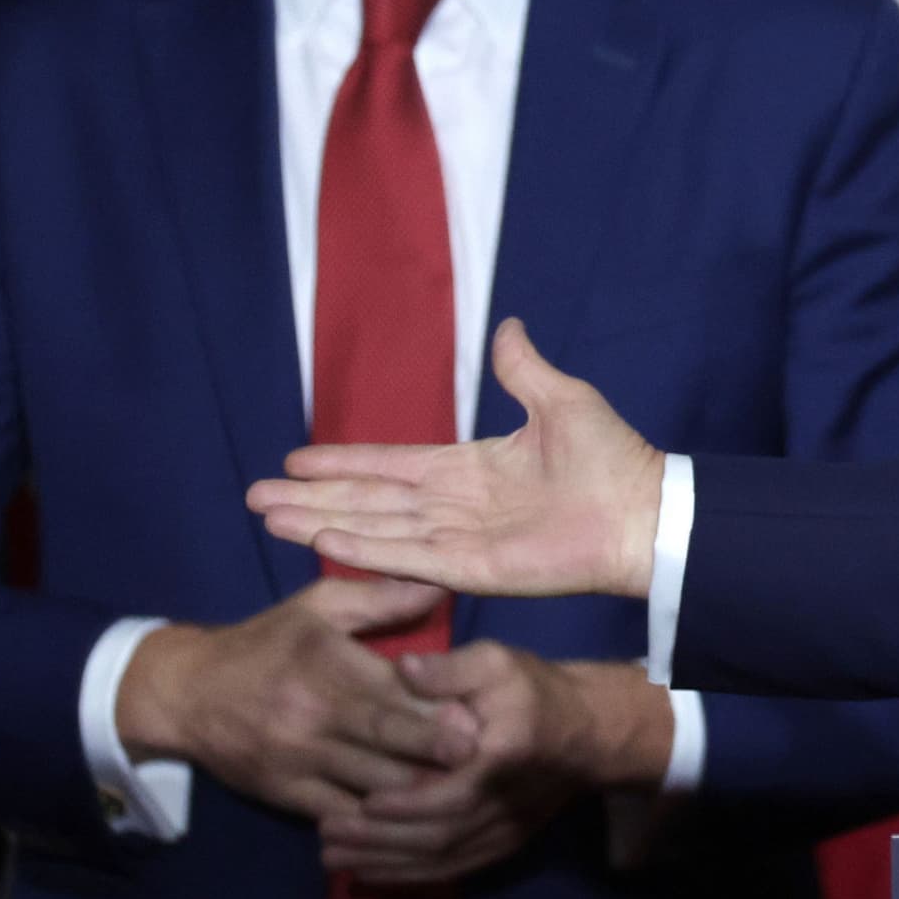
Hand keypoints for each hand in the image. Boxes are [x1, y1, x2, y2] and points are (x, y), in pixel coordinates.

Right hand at [115, 577, 475, 822]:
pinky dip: (381, 820)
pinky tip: (417, 821)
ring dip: (421, 792)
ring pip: (374, 785)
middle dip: (441, 754)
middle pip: (391, 742)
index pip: (394, 693)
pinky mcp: (287, 794)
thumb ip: (380, 598)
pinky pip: (343, 815)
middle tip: (487, 760)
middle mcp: (313, 716)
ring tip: (467, 793)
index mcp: (325, 666)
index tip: (482, 720)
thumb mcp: (316, 607)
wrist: (186, 694)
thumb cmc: (265, 644)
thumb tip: (440, 588)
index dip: (440, 711)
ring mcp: (298, 760)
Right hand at [248, 319, 664, 600]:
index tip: (294, 461)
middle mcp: (455, 507)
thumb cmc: (612, 458)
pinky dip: (365, 550)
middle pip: (368, 501)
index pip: (390, 466)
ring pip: (375, 530)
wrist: (644, 511)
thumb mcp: (560, 400)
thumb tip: (509, 326)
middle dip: (312, 499)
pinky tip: (322, 542)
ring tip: (269, 518)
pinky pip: (407, 559)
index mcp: (470, 469)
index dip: (343, 464)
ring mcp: (460, 541)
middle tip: (255, 497)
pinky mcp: (472, 571)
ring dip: (321, 523)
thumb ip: (522, 369)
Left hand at [320, 644, 674, 890]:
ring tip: (333, 857)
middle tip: (327, 836)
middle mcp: (506, 802)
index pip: (455, 792)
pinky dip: (408, 876)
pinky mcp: (504, 844)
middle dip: (380, 841)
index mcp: (506, 756)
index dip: (406, 805)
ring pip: (441, 858)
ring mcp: (507, 829)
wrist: (590, 730)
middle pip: (438, 834)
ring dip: (385, 863)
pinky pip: (453, 869)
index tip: (359, 803)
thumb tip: (403, 668)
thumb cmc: (537, 691)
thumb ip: (450, 668)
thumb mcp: (498, 662)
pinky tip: (370, 874)